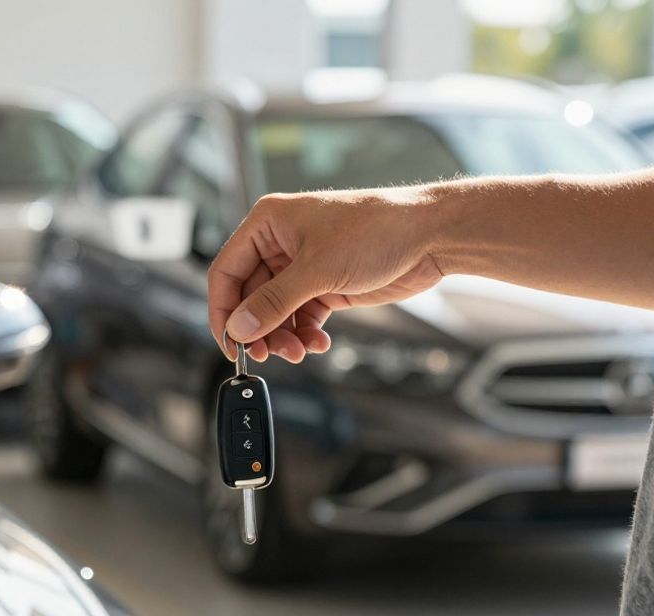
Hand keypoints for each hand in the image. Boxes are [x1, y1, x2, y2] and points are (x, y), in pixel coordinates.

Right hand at [207, 189, 444, 362]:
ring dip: (284, 336)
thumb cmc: (377, 229)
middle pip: (250, 297)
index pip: (227, 272)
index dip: (223, 311)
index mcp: (268, 223)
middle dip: (260, 329)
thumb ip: (274, 302)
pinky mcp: (325, 284)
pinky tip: (316, 342)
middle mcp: (281, 243)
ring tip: (299, 351)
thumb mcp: (317, 270)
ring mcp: (303, 265)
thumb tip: (240, 327)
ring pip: (276, 312)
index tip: (230, 342)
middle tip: (268, 354)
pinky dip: (305, 333)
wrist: (429, 236)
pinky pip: (301, 316)